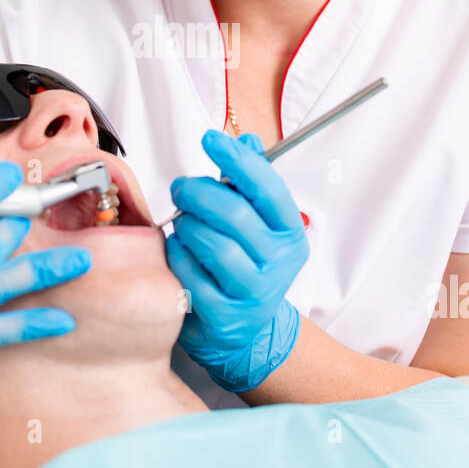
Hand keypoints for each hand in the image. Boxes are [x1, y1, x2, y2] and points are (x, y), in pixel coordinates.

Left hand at [165, 130, 308, 391]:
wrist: (245, 329)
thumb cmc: (245, 262)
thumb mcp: (256, 223)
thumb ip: (249, 183)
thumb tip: (249, 140)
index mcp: (290, 232)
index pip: (268, 190)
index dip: (239, 161)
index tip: (210, 138)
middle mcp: (279, 263)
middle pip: (236, 215)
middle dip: (199, 193)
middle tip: (180, 187)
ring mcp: (254, 293)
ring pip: (213, 246)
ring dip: (187, 226)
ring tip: (181, 223)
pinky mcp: (226, 317)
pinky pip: (192, 276)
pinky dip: (178, 257)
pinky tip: (177, 250)